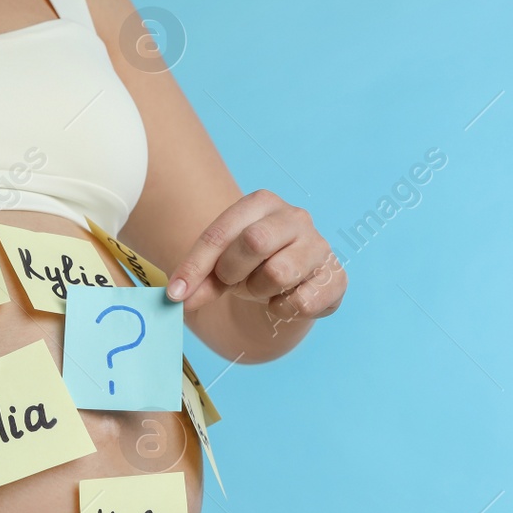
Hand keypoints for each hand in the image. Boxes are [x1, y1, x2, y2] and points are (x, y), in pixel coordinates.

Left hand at [165, 190, 345, 323]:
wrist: (289, 285)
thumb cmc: (250, 267)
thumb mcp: (219, 267)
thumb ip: (198, 280)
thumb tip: (178, 299)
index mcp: (261, 203)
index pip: (221, 232)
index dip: (195, 266)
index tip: (176, 294)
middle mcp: (295, 216)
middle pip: (255, 241)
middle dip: (232, 273)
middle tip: (232, 283)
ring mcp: (319, 245)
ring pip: (280, 272)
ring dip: (259, 291)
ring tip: (261, 288)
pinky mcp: (336, 277)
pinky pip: (302, 302)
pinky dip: (283, 309)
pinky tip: (285, 301)